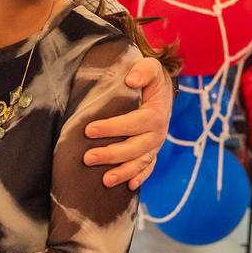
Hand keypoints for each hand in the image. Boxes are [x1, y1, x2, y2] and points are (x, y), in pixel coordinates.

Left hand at [83, 56, 171, 188]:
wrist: (163, 87)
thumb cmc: (150, 77)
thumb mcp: (150, 66)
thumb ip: (142, 70)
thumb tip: (131, 80)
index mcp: (156, 114)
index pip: (132, 123)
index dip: (111, 128)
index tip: (89, 130)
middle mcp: (158, 133)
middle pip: (134, 148)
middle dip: (111, 154)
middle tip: (87, 158)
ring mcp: (156, 144)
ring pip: (141, 162)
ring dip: (123, 172)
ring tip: (105, 181)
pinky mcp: (153, 150)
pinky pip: (149, 167)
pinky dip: (140, 177)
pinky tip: (128, 186)